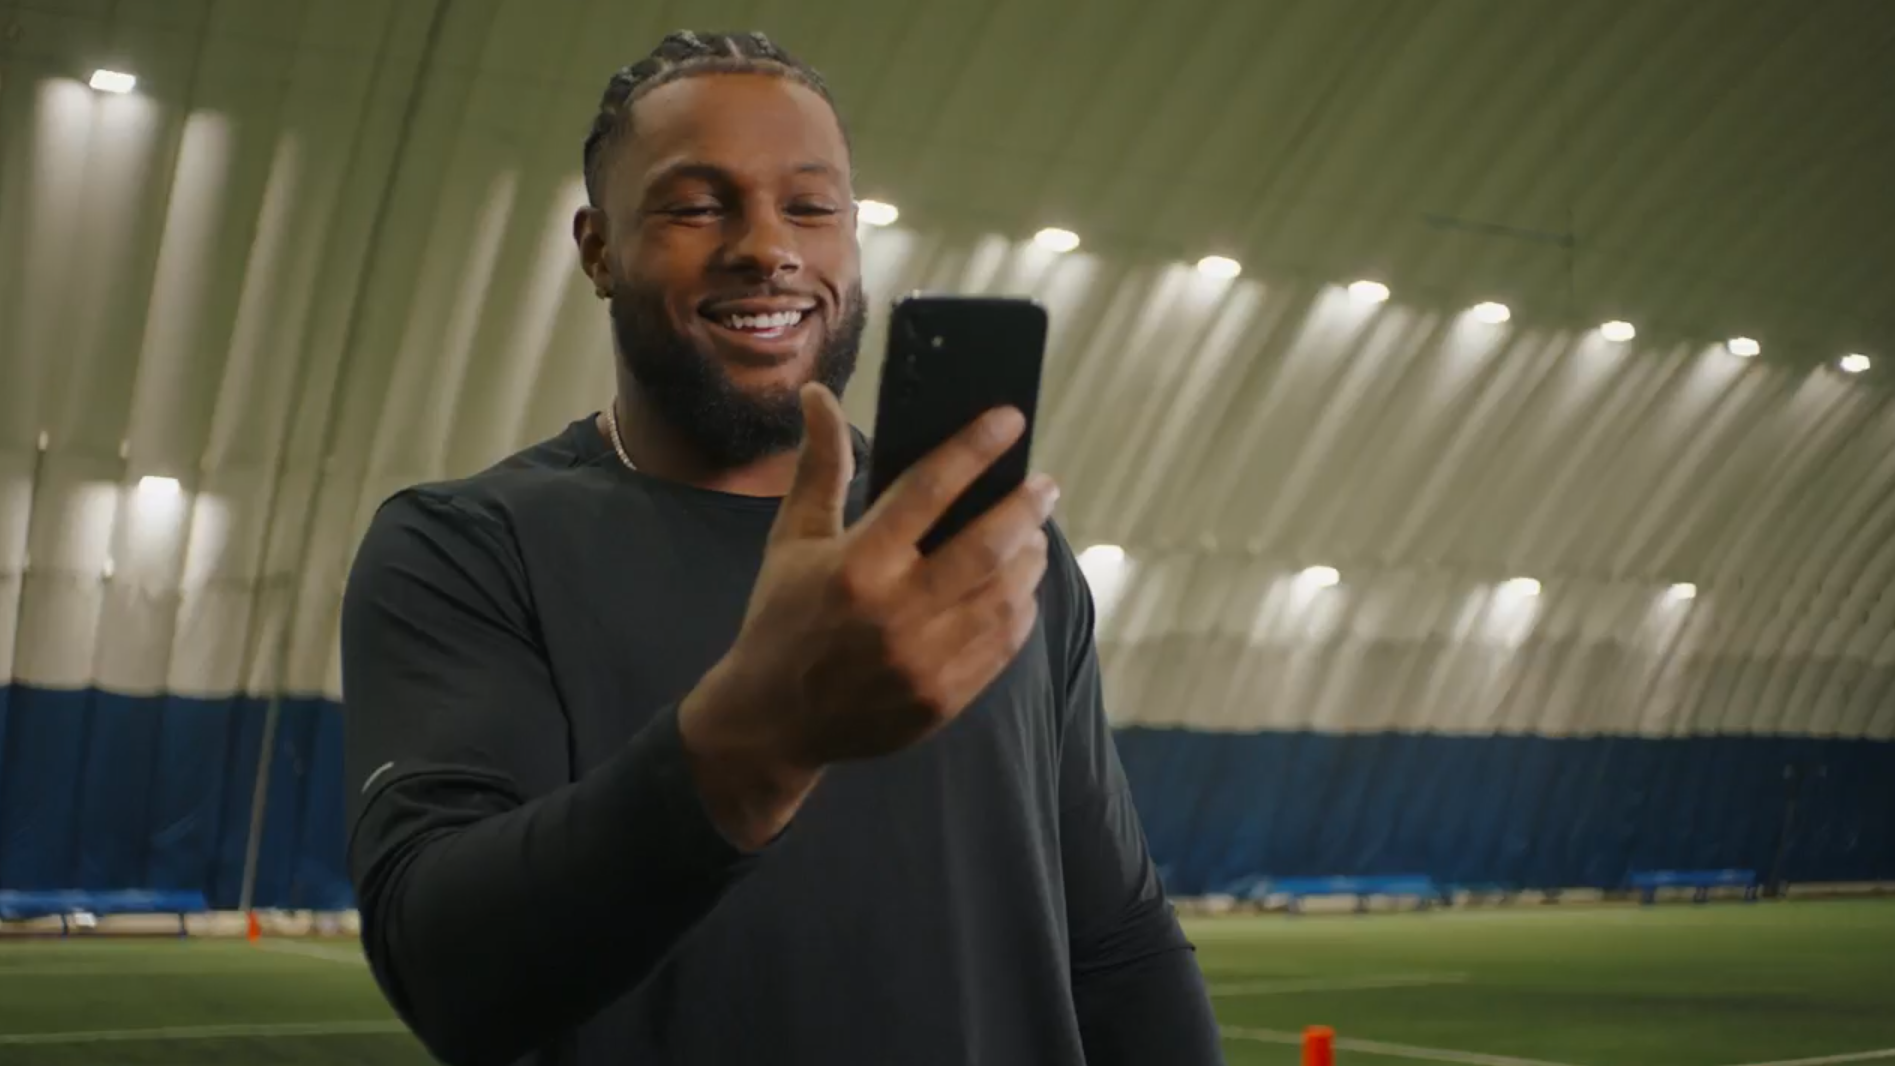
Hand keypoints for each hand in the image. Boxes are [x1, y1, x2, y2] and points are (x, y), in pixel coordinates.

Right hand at [679, 382, 1059, 847]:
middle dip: (1026, 506)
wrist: (772, 722)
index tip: (1009, 420)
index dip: (974, 448)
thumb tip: (820, 396)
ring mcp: (924, 661)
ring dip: (1030, 556)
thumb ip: (819, 468)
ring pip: (1006, 595)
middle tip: (1044, 484)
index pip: (929, 490)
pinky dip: (1020, 607)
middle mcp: (895, 613)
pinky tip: (1017, 586)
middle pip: (987, 544)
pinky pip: (1004, 643)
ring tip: (1033, 534)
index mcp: (855, 566)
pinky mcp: (943, 698)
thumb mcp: (793, 540)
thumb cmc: (783, 619)